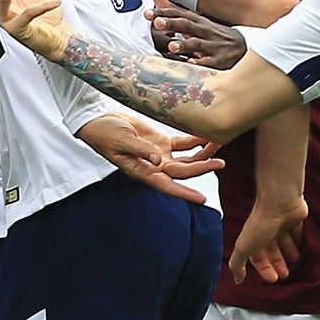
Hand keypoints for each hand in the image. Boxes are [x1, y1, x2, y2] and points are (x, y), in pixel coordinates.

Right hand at [77, 114, 220, 204]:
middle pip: (183, 171)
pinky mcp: (162, 141)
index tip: (201, 199)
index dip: (184, 193)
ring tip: (218, 144)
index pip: (168, 186)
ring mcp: (160, 154)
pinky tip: (207, 135)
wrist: (99, 120)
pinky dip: (196, 141)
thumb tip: (158, 160)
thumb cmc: (105, 133)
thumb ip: (141, 150)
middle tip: (220, 163)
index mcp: (143, 171)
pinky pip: (183, 144)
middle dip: (202, 168)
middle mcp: (155, 166)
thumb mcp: (122, 141)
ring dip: (202, 154)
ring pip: (187, 158)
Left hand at [149, 0, 246, 69]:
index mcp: (197, 21)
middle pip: (186, 25)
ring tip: (171, 46)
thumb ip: (174, 10)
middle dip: (172, 24)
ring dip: (184, 44)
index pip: (178, 14)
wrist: (243, 45)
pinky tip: (191, 62)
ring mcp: (212, 45)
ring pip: (197, 43)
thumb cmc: (213, 33)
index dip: (163, 13)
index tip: (148, 13)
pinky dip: (201, 62)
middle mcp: (204, 31)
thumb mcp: (195, 20)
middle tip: (157, 23)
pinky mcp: (220, 60)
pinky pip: (210, 62)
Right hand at [230, 194, 307, 283]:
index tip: (273, 278)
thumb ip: (237, 264)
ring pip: (284, 242)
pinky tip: (302, 247)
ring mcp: (279, 224)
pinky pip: (296, 232)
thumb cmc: (261, 223)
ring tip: (295, 261)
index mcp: (252, 239)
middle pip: (271, 251)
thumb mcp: (244, 248)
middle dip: (277, 264)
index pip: (257, 258)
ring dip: (288, 252)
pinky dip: (299, 240)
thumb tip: (237, 280)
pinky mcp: (293, 219)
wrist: (279, 201)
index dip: (264, 269)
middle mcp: (264, 232)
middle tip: (285, 275)